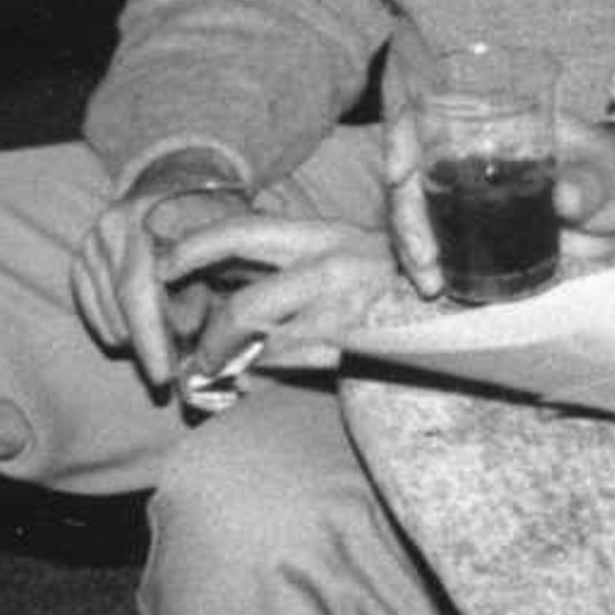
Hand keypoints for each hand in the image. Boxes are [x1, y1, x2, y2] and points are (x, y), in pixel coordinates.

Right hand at [66, 174, 261, 387]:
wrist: (178, 180)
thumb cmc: (213, 216)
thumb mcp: (225, 241)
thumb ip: (210, 283)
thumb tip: (193, 337)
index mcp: (149, 215)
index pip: (139, 289)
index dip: (151, 337)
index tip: (163, 377)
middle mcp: (112, 225)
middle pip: (119, 305)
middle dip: (145, 346)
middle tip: (168, 377)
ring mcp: (92, 240)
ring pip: (105, 313)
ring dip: (132, 338)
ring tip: (163, 346)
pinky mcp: (80, 257)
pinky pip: (90, 310)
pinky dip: (113, 328)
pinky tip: (137, 332)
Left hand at [161, 214, 410, 408]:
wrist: (450, 302)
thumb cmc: (381, 274)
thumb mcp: (335, 247)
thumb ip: (283, 256)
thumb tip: (216, 272)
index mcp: (320, 235)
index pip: (243, 232)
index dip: (195, 248)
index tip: (163, 266)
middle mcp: (330, 271)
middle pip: (245, 309)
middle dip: (211, 341)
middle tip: (197, 357)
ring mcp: (343, 316)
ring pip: (265, 351)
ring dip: (238, 368)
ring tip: (225, 372)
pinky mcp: (354, 352)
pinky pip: (291, 375)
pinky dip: (265, 381)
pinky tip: (258, 381)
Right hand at [379, 108, 614, 301]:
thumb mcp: (608, 175)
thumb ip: (589, 185)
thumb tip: (562, 196)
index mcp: (492, 125)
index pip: (428, 117)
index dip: (401, 139)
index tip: (400, 174)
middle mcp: (468, 157)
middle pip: (411, 175)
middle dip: (405, 215)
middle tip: (424, 257)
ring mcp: (466, 197)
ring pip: (415, 213)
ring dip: (411, 247)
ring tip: (430, 281)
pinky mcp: (473, 233)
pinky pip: (436, 244)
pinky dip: (428, 265)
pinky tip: (435, 286)